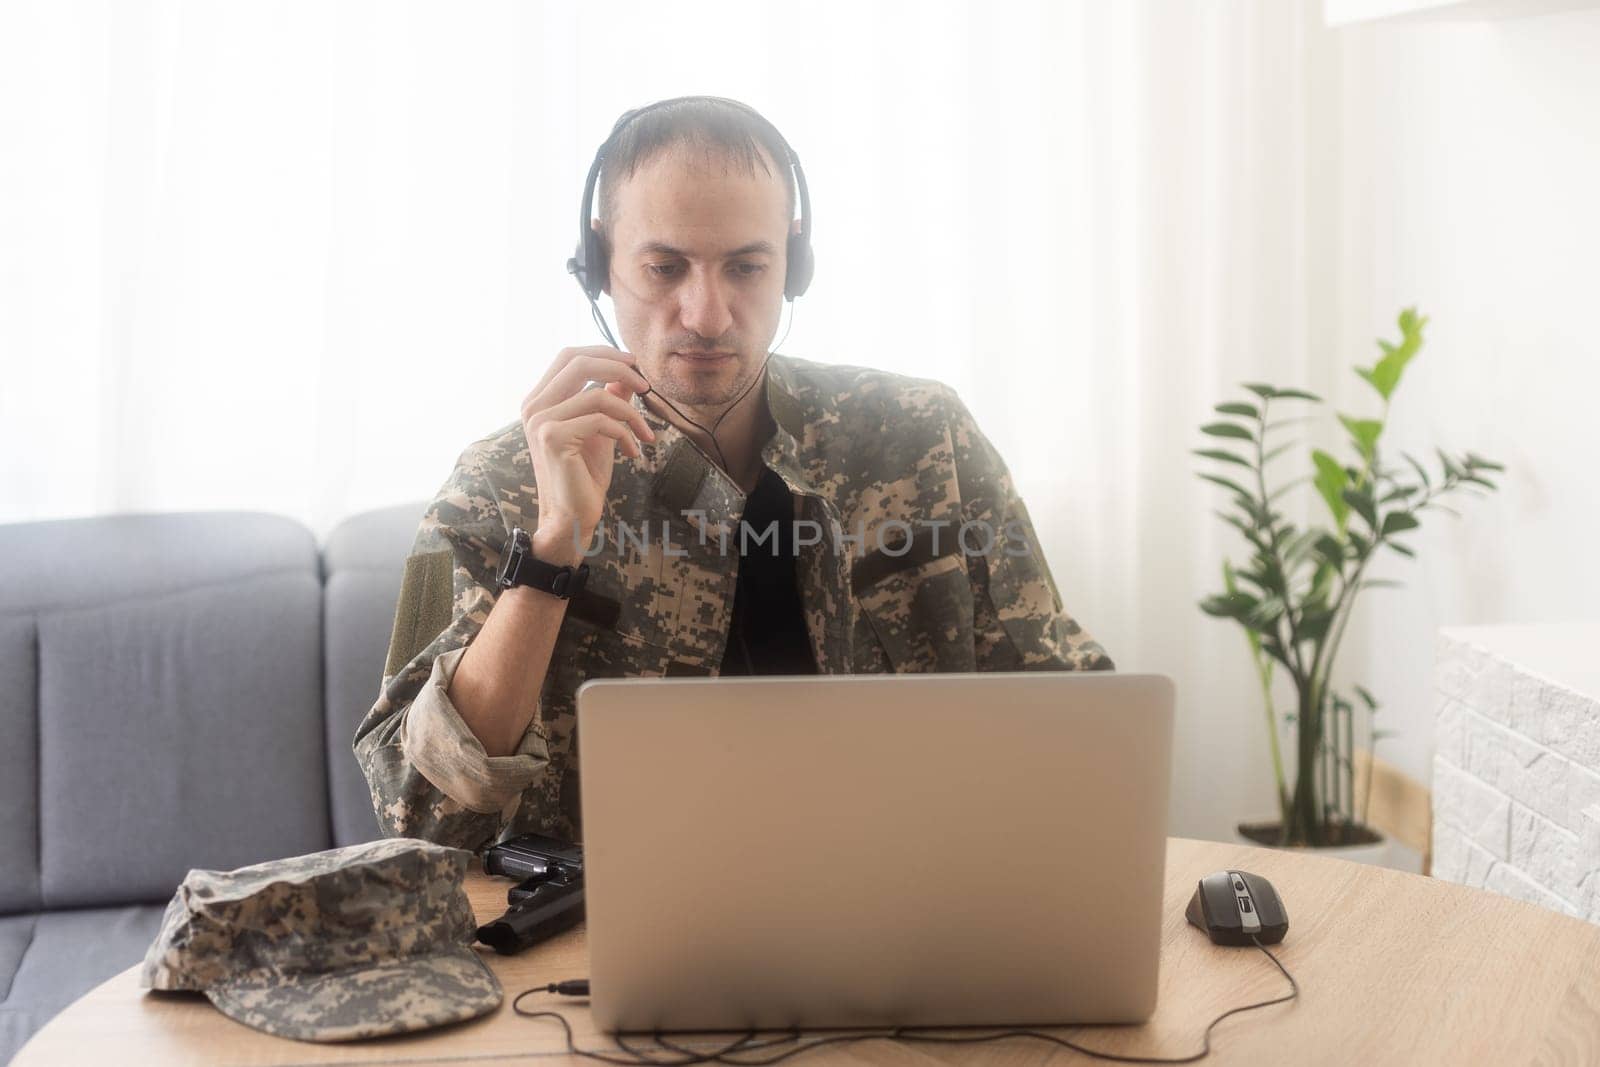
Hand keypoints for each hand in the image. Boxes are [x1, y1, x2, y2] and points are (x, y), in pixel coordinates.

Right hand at [520, 347, 655, 561]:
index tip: (634, 364)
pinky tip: (633, 452)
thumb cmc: (585, 474)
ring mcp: (540, 421)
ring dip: (631, 414)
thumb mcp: (602, 430)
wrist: (572, 516)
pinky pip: (601, 420)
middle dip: (619, 368)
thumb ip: (608, 399)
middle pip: (579, 361)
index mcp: (540, 400)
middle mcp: (533, 406)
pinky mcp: (553, 438)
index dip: (604, 352)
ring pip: (598, 394)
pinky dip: (625, 434)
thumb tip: (626, 375)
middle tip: (645, 385)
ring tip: (646, 434)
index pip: (569, 356)